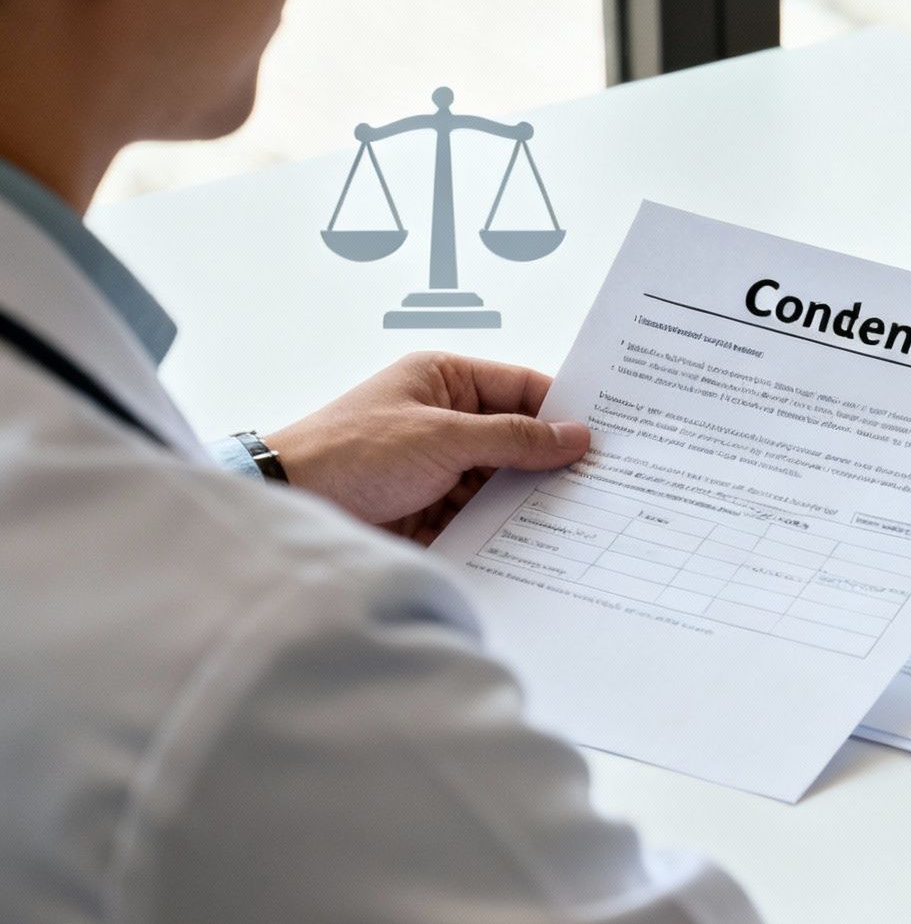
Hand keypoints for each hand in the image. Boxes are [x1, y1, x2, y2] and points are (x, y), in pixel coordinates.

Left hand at [267, 352, 590, 544]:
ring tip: (577, 518)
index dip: (563, 410)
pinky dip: (502, 529)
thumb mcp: (444, 437)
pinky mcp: (429, 508)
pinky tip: (536, 544)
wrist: (289, 504)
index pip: (522, 387)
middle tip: (602, 482)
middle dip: (550, 462)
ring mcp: (436, 465)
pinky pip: (480, 516)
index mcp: (443, 379)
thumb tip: (574, 436)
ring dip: (527, 501)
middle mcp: (443, 418)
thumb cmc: (351, 453)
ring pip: (501, 481)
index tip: (607, 435)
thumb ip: (514, 438)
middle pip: (516, 438)